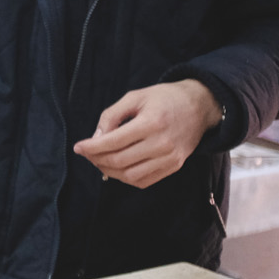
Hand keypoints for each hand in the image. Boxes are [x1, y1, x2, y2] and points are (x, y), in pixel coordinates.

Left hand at [74, 80, 219, 188]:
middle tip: (87, 153)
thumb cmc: (165, 98)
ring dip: (109, 171)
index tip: (78, 147)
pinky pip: (144, 181)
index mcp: (151, 123)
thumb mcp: (135, 97)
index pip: (113, 142)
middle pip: (119, 161)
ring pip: (130, 176)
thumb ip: (112, 115)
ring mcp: (170, 158)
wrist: (200, 106)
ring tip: (99, 161)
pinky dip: (125, 178)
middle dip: (97, 159)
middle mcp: (162, 144)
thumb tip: (95, 138)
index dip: (91, 147)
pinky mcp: (174, 166)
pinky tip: (117, 168)